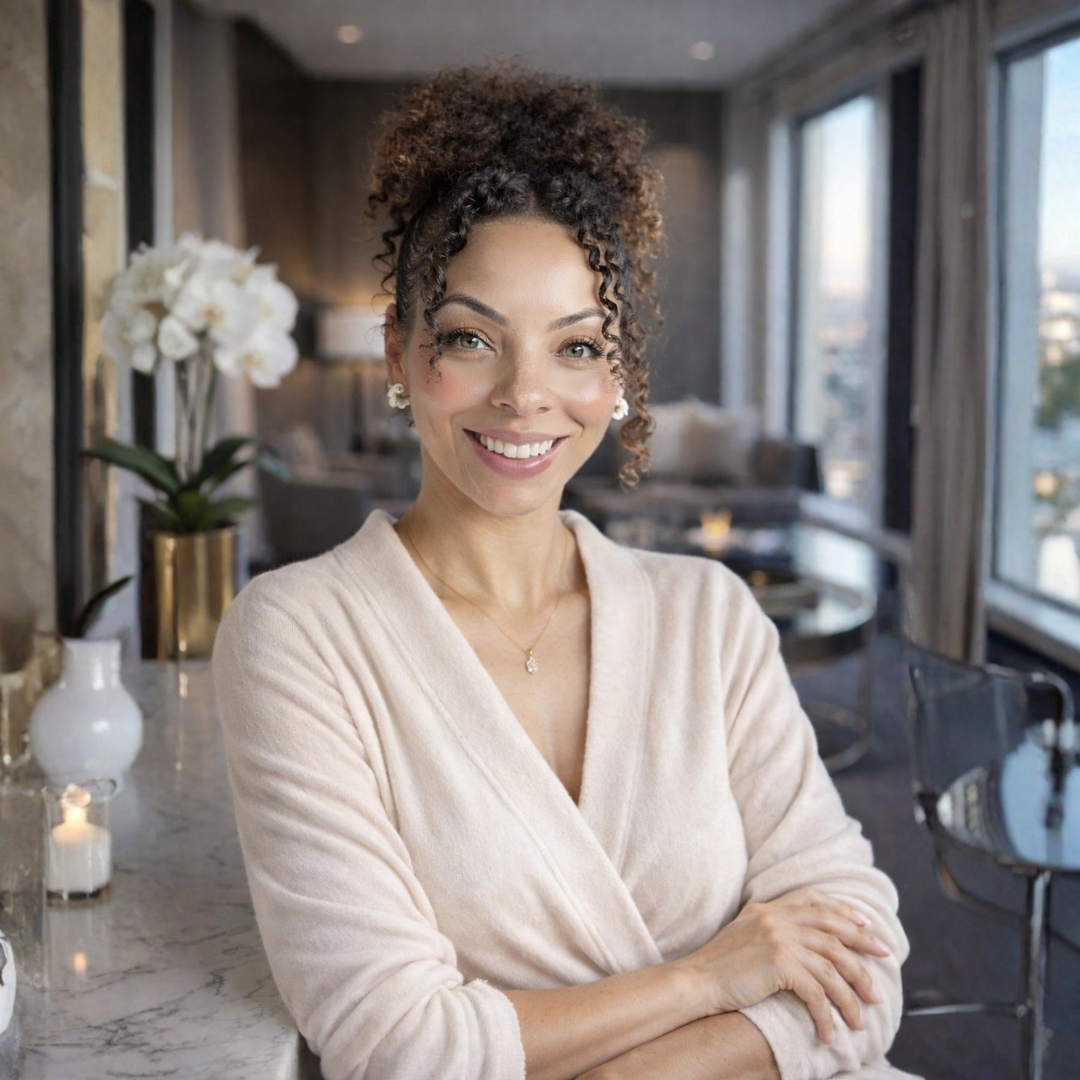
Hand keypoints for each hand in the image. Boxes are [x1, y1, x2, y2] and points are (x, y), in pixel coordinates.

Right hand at [671, 886, 891, 1045]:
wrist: (695, 981)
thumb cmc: (717, 967)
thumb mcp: (744, 934)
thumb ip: (770, 929)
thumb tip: (802, 942)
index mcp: (768, 908)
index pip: (814, 900)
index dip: (843, 911)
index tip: (865, 924)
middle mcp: (776, 918)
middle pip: (833, 931)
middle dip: (864, 946)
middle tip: (886, 961)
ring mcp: (778, 938)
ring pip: (831, 967)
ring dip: (851, 995)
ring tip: (861, 1019)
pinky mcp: (779, 963)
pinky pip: (816, 992)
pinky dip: (826, 1015)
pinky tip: (828, 1032)